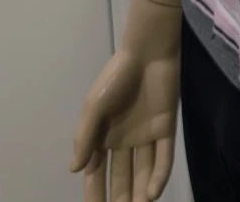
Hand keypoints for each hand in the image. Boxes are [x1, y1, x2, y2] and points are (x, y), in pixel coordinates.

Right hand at [70, 0, 181, 201]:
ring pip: (143, 171)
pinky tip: (152, 194)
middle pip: (121, 176)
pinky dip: (158, 177)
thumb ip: (85, 137)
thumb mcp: (94, 107)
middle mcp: (124, 139)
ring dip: (140, 193)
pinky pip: (163, 158)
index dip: (95, 193)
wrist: (148, 53)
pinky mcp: (165, 129)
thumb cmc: (116, 77)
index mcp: (103, 135)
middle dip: (120, 198)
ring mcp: (146, 135)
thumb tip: (75, 169)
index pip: (97, 172)